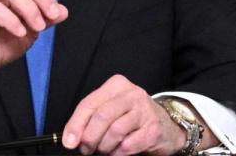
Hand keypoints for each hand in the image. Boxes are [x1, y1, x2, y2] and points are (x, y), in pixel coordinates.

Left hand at [62, 75, 216, 155]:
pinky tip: (118, 151)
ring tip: (104, 150)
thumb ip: (89, 119)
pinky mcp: (154, 129)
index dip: (76, 125)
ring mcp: (145, 110)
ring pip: (115, 131)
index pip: (89, 104)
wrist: (166, 126)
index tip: (69, 142)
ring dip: (105, 147)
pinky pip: (128, 145)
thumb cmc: (132, 118)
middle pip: (102, 116)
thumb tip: (71, 138)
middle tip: (87, 149)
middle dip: (90, 138)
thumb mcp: (110, 110)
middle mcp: (131, 94)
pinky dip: (118, 153)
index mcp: (116, 85)